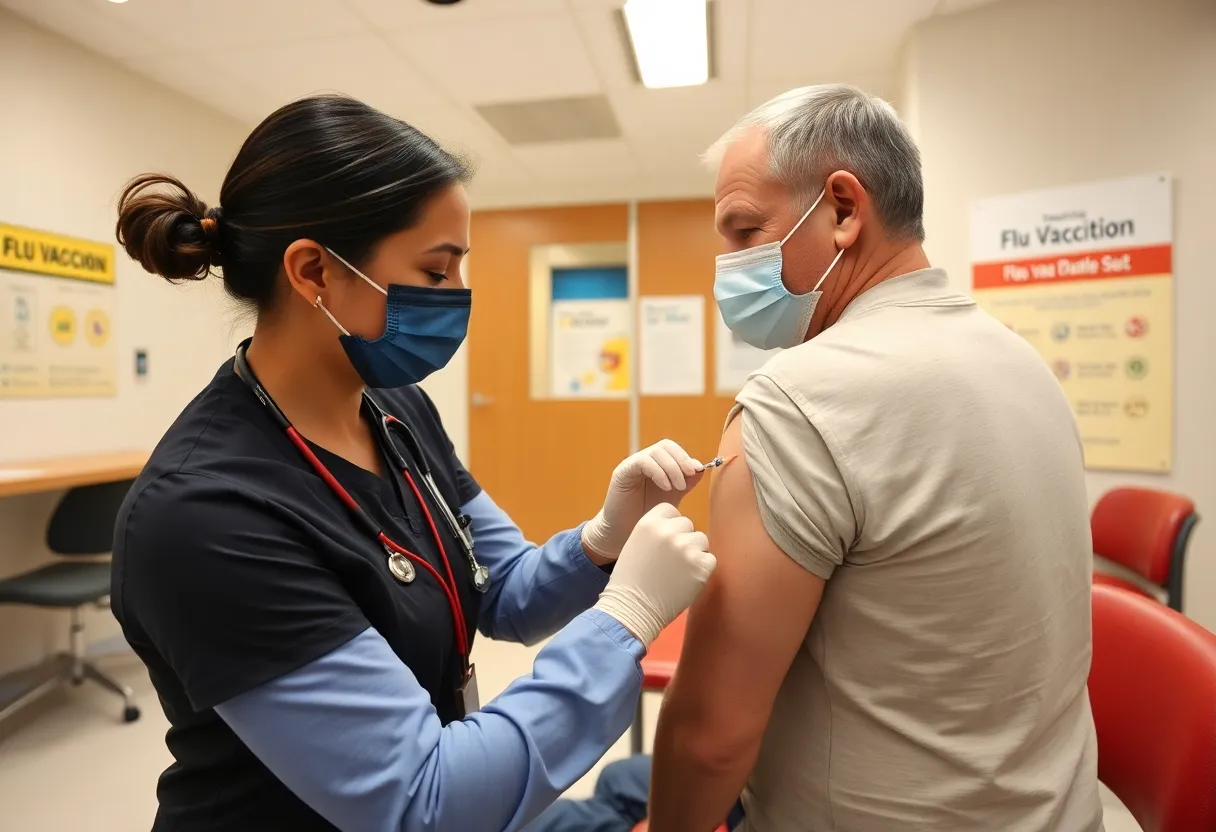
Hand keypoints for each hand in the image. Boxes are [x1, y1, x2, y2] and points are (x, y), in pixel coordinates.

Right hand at [582, 440, 705, 559]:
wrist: (625, 535)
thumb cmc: (647, 518)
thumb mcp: (672, 498)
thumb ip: (686, 483)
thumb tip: (700, 468)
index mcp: (656, 465)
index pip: (673, 449)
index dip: (686, 457)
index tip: (697, 470)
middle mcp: (643, 461)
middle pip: (665, 445)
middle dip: (681, 459)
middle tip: (689, 475)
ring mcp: (632, 465)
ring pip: (656, 452)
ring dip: (672, 467)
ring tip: (678, 487)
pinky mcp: (622, 472)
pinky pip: (643, 462)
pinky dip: (658, 472)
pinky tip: (666, 487)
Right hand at [593, 503, 715, 645]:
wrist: (634, 609)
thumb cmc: (630, 580)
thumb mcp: (635, 544)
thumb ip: (655, 532)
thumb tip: (677, 529)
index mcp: (650, 523)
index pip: (671, 511)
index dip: (669, 525)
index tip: (663, 542)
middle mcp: (669, 531)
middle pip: (688, 524)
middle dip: (682, 539)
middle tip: (670, 560)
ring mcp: (687, 548)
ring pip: (701, 540)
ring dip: (694, 552)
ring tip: (679, 571)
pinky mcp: (701, 566)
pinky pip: (710, 559)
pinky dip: (702, 569)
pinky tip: (686, 580)